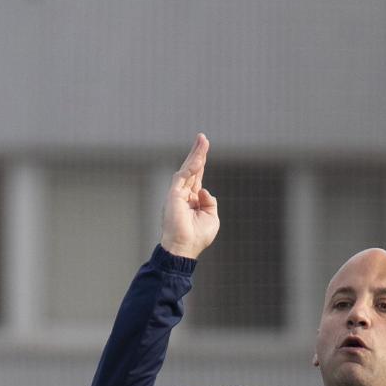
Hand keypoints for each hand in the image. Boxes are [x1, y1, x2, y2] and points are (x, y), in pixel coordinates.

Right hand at [160, 133, 219, 259]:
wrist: (185, 248)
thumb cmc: (197, 237)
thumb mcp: (212, 218)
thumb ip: (210, 202)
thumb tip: (204, 190)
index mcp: (193, 200)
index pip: (197, 177)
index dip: (202, 163)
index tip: (205, 148)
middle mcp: (184, 194)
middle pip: (192, 169)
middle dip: (198, 153)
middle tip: (202, 137)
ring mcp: (177, 194)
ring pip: (187, 169)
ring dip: (195, 155)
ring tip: (202, 140)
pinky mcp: (173, 195)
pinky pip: (182, 177)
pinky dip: (191, 167)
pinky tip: (199, 158)